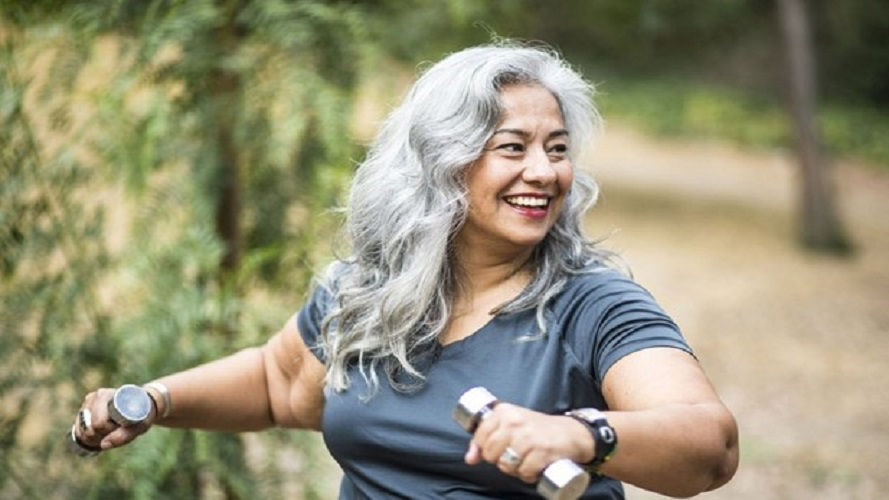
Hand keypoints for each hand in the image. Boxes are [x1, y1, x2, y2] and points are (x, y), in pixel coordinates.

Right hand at [73, 387, 155, 450]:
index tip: (117, 429)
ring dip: (91, 437)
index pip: (99, 422)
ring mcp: (89, 402)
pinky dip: (84, 436)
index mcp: (111, 396)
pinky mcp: (85, 408)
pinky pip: (78, 427)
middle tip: (113, 432)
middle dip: (99, 435)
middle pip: (89, 426)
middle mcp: (98, 396)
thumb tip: (103, 445)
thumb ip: (124, 436)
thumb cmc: (142, 414)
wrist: (142, 403)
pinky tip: (95, 436)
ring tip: (107, 433)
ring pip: (82, 428)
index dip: (106, 431)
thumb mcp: (139, 426)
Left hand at [464, 403, 592, 483]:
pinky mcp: (542, 450)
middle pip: (491, 453)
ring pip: (506, 464)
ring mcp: (528, 436)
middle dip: (498, 461)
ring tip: (523, 463)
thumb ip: (488, 437)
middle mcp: (515, 421)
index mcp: (504, 411)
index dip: (484, 449)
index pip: (480, 436)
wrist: (570, 432)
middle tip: (512, 457)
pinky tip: (533, 469)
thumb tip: (469, 459)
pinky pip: (524, 472)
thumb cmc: (536, 429)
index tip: (496, 450)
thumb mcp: (510, 425)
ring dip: (514, 470)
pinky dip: (528, 476)